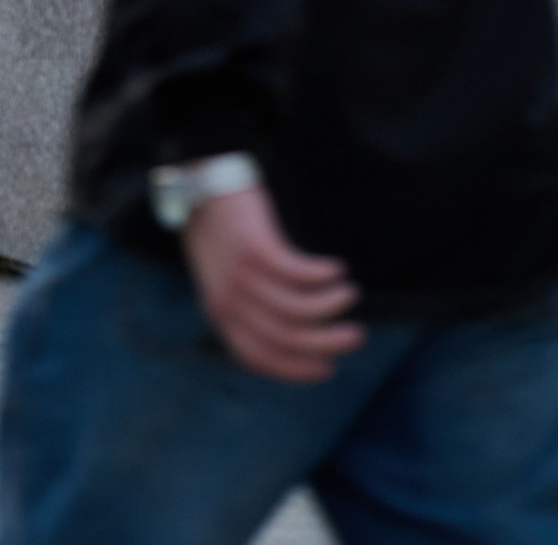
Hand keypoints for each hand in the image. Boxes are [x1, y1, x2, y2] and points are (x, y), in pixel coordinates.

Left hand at [182, 182, 363, 383]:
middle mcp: (228, 300)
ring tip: (349, 294)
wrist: (200, 190)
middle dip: (327, 342)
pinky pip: (298, 273)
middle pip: (284, 337)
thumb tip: (294, 341)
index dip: (297, 368)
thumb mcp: (225, 282)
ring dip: (331, 305)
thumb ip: (250, 311)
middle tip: (356, 335)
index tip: (329, 367)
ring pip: (296, 309)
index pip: (259, 357)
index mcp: (220, 314)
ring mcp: (240, 274)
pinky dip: (323, 275)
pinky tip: (337, 268)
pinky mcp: (254, 248)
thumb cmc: (222, 239)